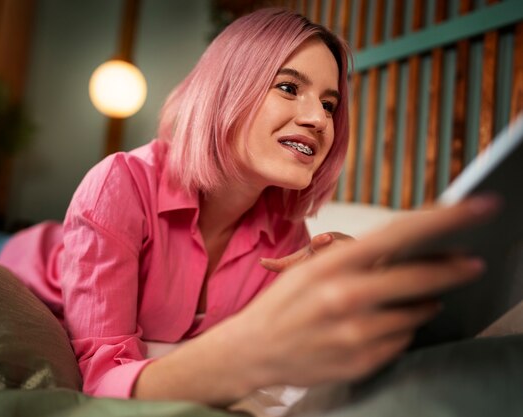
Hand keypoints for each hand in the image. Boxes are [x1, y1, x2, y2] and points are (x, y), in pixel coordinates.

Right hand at [221, 194, 500, 390]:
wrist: (253, 350)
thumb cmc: (284, 303)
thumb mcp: (310, 268)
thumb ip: (353, 255)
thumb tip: (400, 243)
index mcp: (331, 265)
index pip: (398, 234)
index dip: (443, 219)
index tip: (476, 207)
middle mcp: (345, 297)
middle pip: (419, 277)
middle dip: (452, 269)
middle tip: (472, 263)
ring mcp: (354, 333)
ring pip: (415, 313)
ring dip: (423, 303)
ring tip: (416, 299)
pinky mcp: (360, 361)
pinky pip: (401, 340)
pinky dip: (400, 329)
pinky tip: (382, 324)